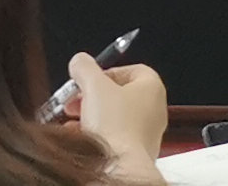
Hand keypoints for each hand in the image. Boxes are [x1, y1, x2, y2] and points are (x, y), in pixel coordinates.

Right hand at [67, 51, 167, 183]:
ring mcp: (146, 133)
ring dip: (91, 116)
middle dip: (93, 96)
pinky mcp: (134, 152)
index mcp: (152, 87)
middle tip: (76, 99)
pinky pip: (113, 138)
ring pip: (114, 118)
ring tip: (73, 120)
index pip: (131, 70)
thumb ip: (85, 67)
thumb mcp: (93, 85)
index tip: (89, 78)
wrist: (119, 165)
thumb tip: (79, 62)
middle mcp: (154, 110)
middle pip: (119, 95)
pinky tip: (79, 137)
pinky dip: (95, 135)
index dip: (106, 72)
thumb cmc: (115, 126)